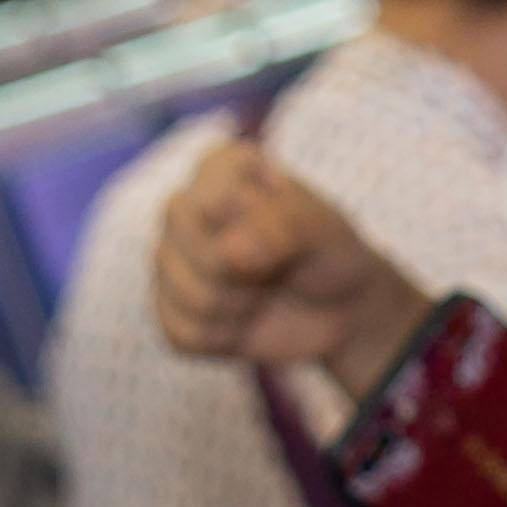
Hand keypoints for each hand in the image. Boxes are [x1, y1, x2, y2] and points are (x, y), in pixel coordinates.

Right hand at [153, 139, 419, 380]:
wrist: (337, 307)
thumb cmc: (325, 252)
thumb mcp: (320, 228)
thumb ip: (281, 225)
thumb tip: (230, 253)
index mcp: (217, 169)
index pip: (218, 196)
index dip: (262, 225)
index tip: (292, 226)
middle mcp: (183, 209)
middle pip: (200, 252)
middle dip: (251, 273)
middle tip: (278, 266)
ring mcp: (170, 260)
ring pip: (195, 299)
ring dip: (244, 307)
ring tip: (263, 292)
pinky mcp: (169, 311)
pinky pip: (187, 335)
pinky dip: (229, 337)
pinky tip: (245, 319)